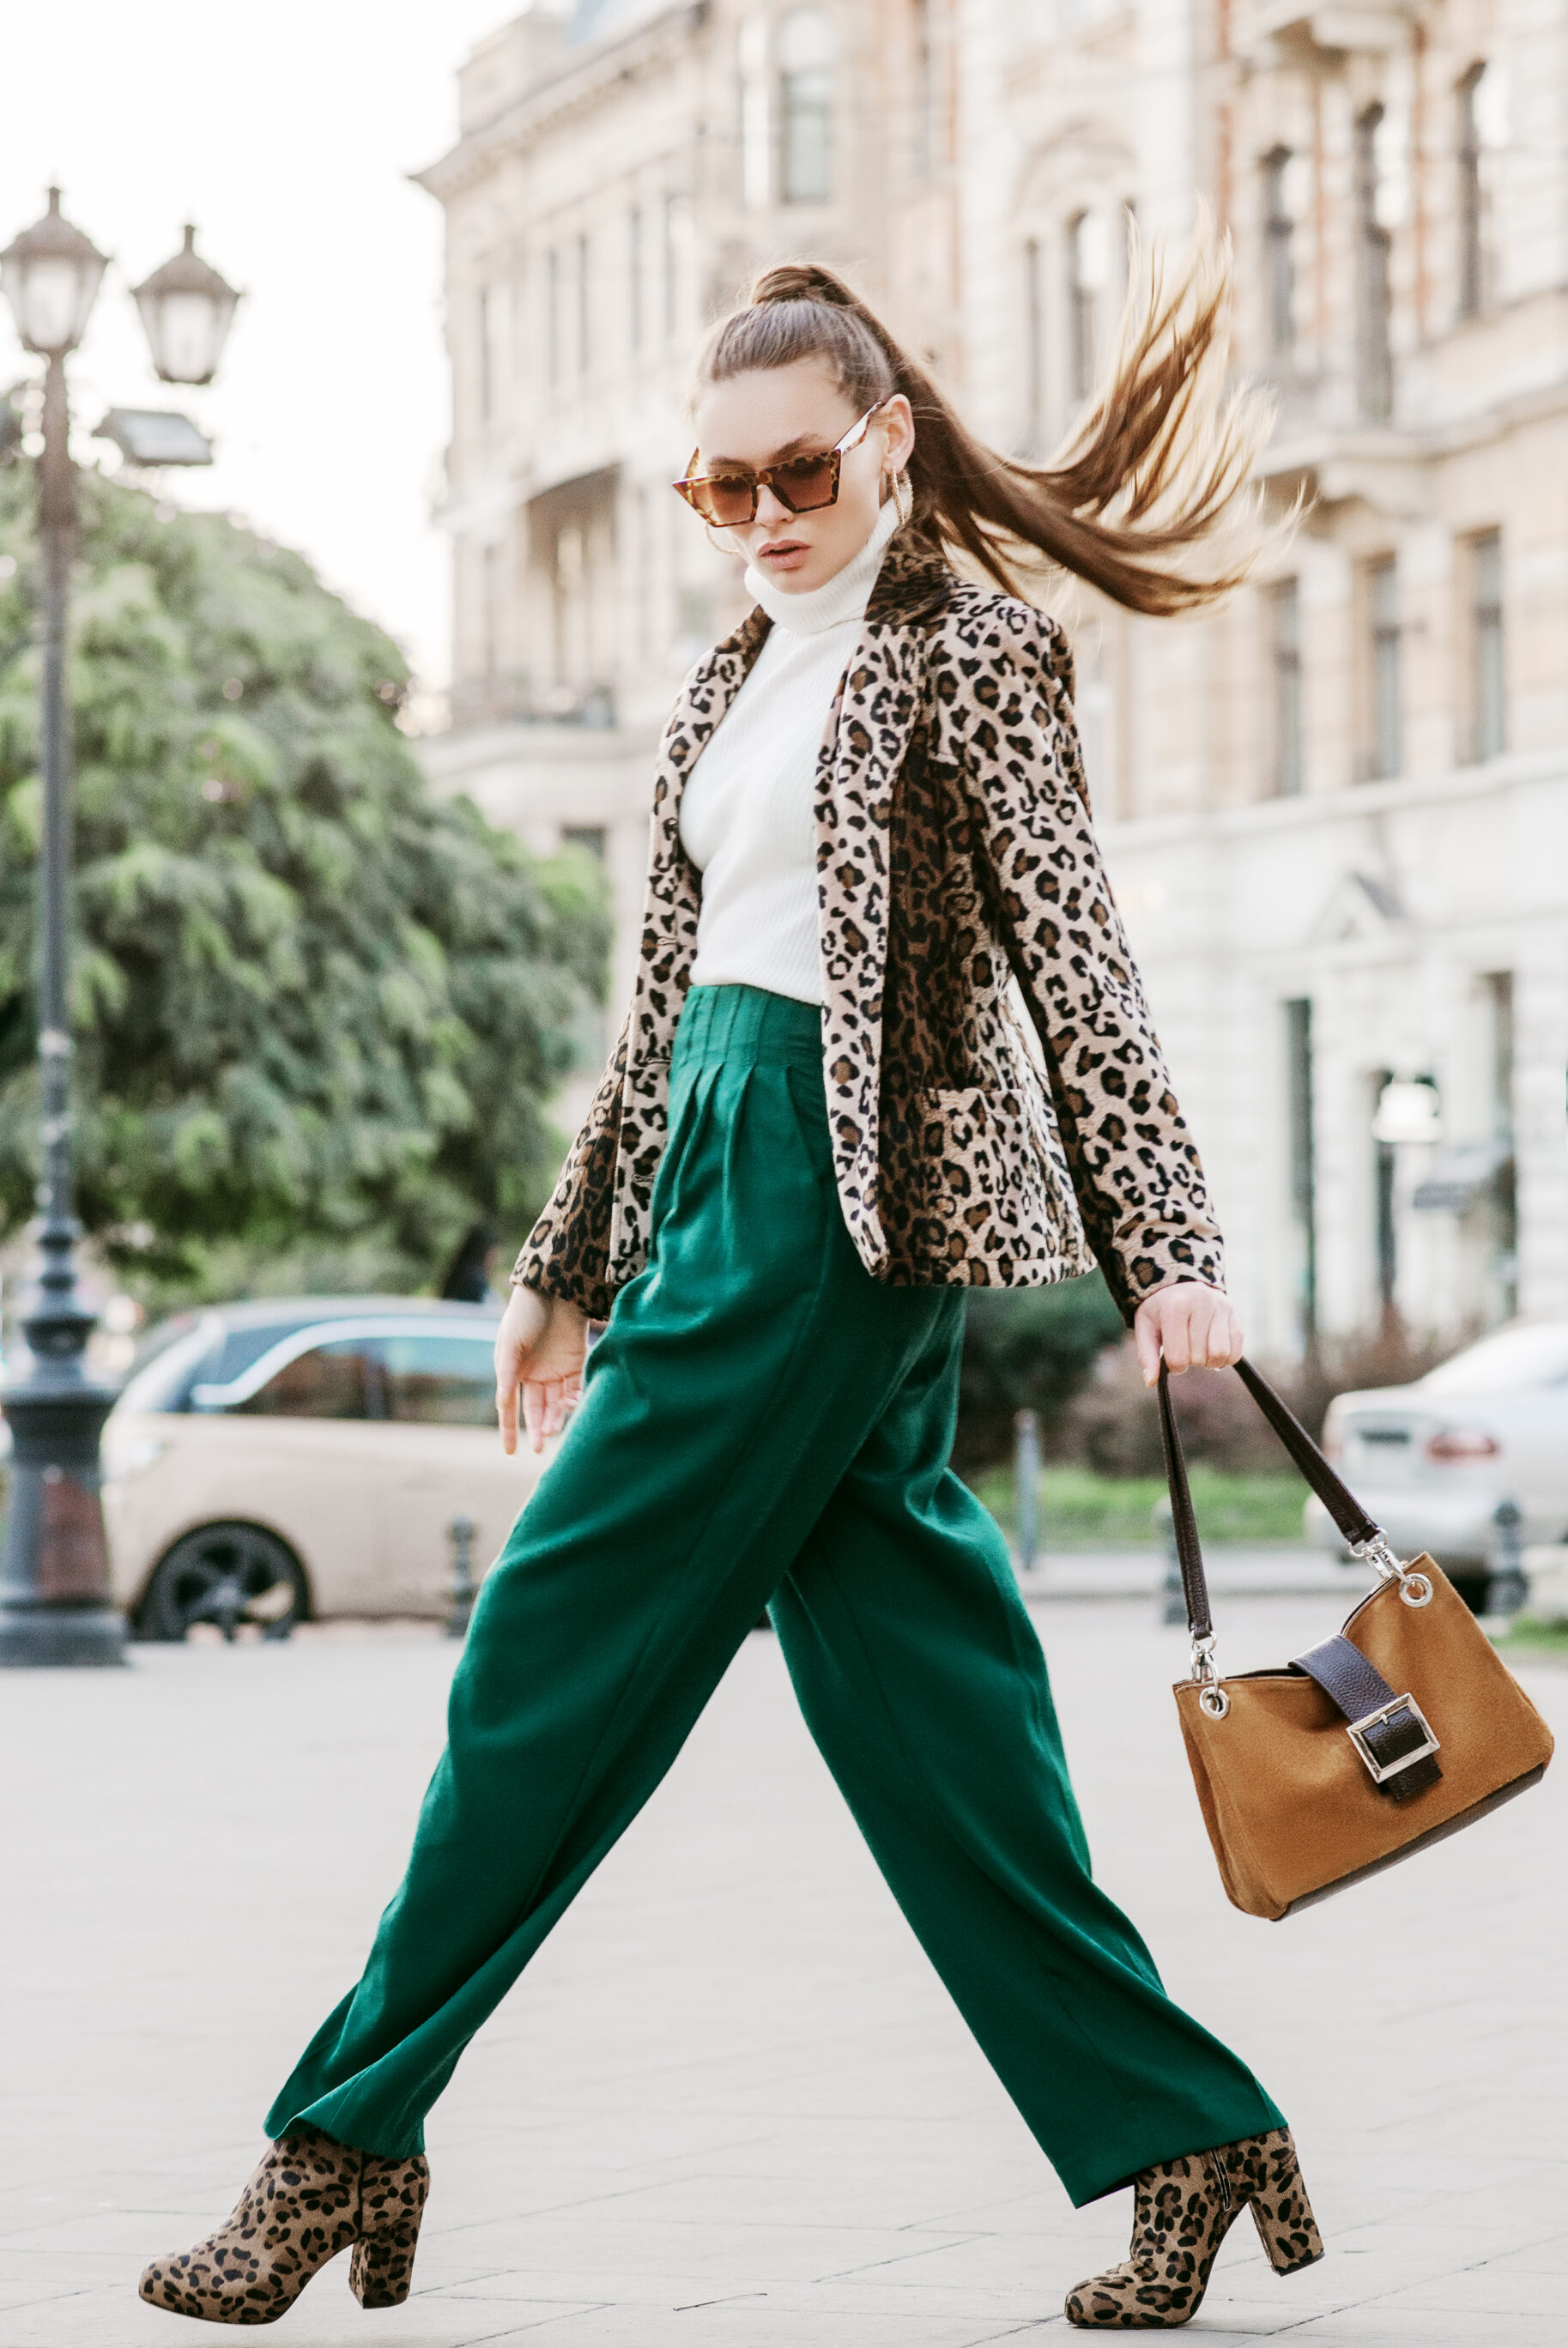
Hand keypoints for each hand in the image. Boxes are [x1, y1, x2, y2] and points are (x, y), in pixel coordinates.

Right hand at [494, 1284, 589, 1455]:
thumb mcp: (510, 1344)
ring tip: (554, 1428)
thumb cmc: (525, 1314)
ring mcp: (557, 1370)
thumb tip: (502, 1405)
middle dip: (538, 1429)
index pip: (511, 1408)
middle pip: (537, 1410)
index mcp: (514, 1372)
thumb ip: (507, 1375)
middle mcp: (535, 1375)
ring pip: (556, 1404)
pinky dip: (573, 1400)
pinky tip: (571, 1404)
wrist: (553, 1288)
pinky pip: (575, 1389)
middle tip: (540, 1446)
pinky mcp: (577, 1363)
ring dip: (555, 1418)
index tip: (510, 1452)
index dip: (510, 1430)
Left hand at [1132, 1281, 1243, 1385]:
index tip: (1172, 1357)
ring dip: (1210, 1362)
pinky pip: (1237, 1349)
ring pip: (1221, 1354)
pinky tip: (1214, 1351)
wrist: (1179, 1281)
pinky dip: (1227, 1358)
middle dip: (1192, 1361)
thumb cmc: (1160, 1309)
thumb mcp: (1146, 1327)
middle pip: (1200, 1357)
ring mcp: (1221, 1307)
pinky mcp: (1234, 1313)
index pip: (1178, 1358)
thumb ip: (1147, 1355)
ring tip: (1201, 1352)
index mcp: (1175, 1307)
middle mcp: (1201, 1303)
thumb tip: (1151, 1382)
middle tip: (1186, 1350)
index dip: (1174, 1366)